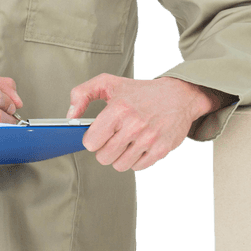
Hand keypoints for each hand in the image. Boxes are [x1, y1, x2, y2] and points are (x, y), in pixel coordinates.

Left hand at [66, 74, 221, 171]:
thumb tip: (71, 116)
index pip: (91, 142)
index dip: (93, 139)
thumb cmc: (142, 92)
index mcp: (119, 109)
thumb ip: (82, 94)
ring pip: (120, 165)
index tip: (100, 133)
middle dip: (106, 149)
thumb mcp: (109, 83)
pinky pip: (137, 167)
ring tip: (128, 141)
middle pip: (104, 157)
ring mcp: (149, 139)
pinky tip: (140, 145)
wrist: (179, 95)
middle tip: (114, 137)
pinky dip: (136, 159)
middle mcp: (134, 125)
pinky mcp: (162, 149)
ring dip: (120, 156)